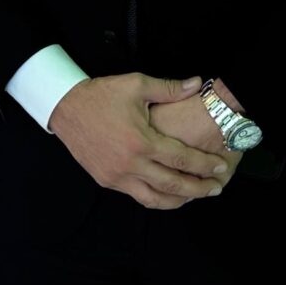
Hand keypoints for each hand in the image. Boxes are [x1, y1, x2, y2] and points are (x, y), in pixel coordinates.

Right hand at [47, 74, 233, 209]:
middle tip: (216, 187)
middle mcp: (130, 164)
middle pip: (173, 185)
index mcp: (141, 142)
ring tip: (194, 196)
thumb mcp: (137, 85)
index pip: (182, 160)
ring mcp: (116, 176)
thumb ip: (170, 89)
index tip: (221, 166)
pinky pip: (136, 196)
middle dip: (198, 188)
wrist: (64, 107)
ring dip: (178, 200)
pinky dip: (155, 197)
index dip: (205, 164)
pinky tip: (167, 193)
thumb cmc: (101, 95)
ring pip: (154, 199)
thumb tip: (197, 84)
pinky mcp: (106, 181)